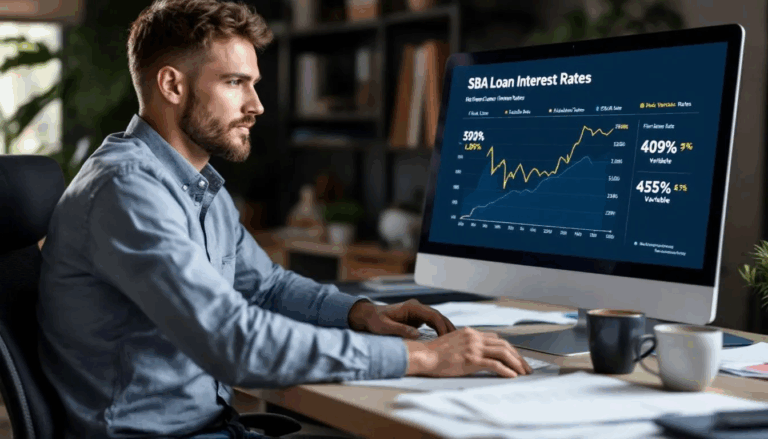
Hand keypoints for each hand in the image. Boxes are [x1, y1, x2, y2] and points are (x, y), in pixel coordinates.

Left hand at [348, 299, 455, 338]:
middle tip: (457, 340)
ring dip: (445, 328)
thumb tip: (418, 335)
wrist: (369, 316)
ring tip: (455, 340)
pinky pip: (432, 322)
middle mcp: (417, 307)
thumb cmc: (375, 321)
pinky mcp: (417, 318)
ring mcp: (418, 312)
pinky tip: (445, 338)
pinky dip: (439, 329)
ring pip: (437, 318)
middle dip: (448, 327)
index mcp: (412, 307)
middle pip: (438, 316)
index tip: (446, 338)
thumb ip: (401, 330)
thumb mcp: (385, 327)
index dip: (441, 326)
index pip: (432, 315)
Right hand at [404, 327, 531, 376]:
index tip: (517, 359)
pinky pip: (494, 364)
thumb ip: (467, 344)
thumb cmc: (435, 354)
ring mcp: (473, 347)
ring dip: (516, 363)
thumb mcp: (453, 343)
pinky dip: (506, 370)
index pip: (497, 339)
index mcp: (471, 332)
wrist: (424, 356)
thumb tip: (479, 354)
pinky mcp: (471, 359)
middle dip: (518, 357)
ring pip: (503, 352)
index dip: (510, 349)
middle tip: (526, 368)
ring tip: (523, 373)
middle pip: (504, 344)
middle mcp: (474, 337)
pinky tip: (511, 376)